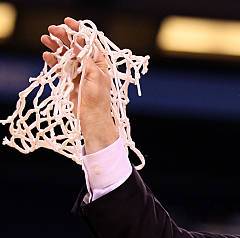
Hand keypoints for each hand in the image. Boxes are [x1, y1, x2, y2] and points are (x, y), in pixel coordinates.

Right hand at [40, 17, 116, 153]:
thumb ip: (86, 59)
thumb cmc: (98, 99)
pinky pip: (60, 67)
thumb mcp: (94, 75)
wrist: (92, 118)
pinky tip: (47, 55)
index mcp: (99, 63)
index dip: (79, 31)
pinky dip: (53, 61)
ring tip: (45, 39)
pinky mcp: (70, 81)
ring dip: (56, 47)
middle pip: (75, 47)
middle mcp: (89, 66)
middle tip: (52, 29)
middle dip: (64, 37)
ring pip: (66, 56)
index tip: (68, 22)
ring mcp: (79, 73)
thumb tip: (79, 43)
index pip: (89, 43)